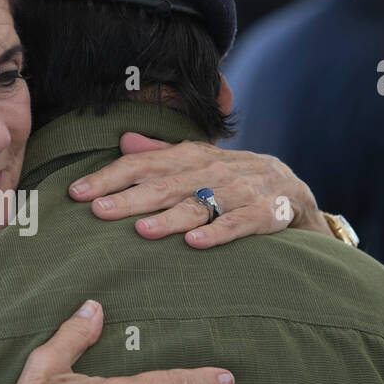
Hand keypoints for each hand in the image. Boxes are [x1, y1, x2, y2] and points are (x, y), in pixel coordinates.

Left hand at [68, 132, 333, 247]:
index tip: (77, 192)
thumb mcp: (204, 169)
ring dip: (171, 217)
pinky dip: (220, 233)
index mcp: (199, 156)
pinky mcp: (276, 211)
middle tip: (97, 210)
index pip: (148, 162)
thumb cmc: (241, 188)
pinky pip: (245, 222)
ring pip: (204, 202)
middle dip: (131, 196)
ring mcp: (250, 188)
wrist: (306, 202)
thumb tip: (124, 139)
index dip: (112, 176)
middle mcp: (221, 168)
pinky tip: (195, 245)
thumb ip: (165, 155)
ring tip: (141, 231)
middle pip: (169, 182)